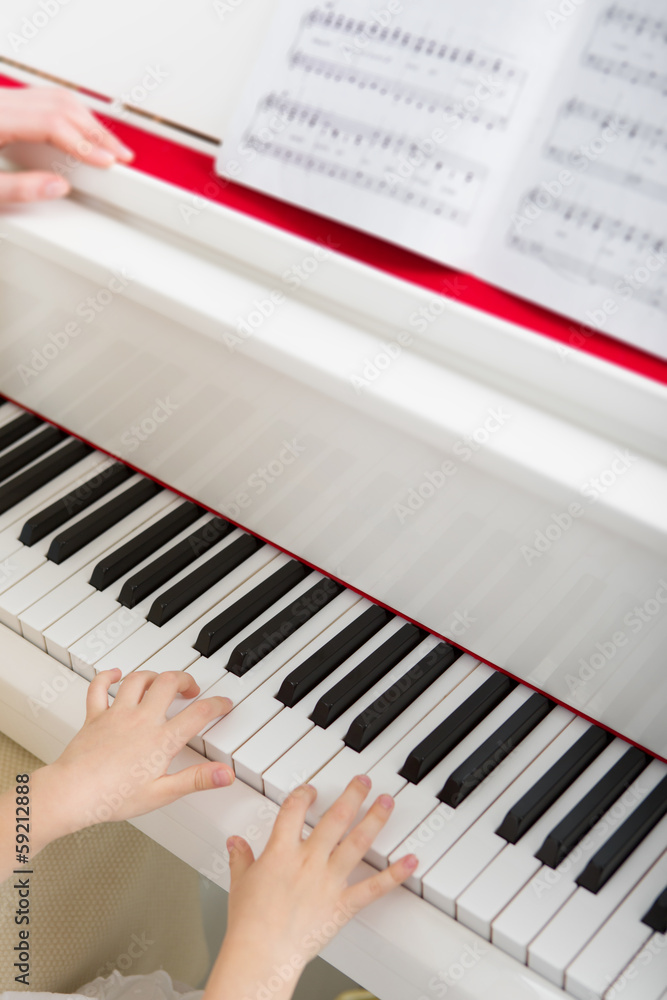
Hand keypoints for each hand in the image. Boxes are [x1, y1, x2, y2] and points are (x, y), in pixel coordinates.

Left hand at [0, 85, 133, 203]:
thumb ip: (20, 188)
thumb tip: (58, 186)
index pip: (53, 123)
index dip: (84, 144)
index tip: (107, 161)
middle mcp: (2, 102)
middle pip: (61, 106)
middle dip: (96, 133)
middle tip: (121, 155)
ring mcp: (4, 98)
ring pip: (57, 98)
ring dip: (88, 121)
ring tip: (110, 145)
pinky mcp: (7, 103)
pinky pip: (47, 98)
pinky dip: (72, 114)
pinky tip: (85, 130)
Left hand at [30, 669, 234, 845]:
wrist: (72, 794)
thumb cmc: (113, 797)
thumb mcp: (162, 793)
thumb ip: (197, 779)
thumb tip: (225, 774)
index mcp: (161, 740)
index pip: (198, 713)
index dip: (217, 705)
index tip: (224, 703)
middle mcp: (141, 720)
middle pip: (168, 683)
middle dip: (185, 679)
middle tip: (191, 688)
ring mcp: (117, 715)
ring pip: (138, 679)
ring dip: (154, 675)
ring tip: (161, 681)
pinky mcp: (95, 716)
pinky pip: (99, 687)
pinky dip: (107, 677)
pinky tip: (114, 674)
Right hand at [205, 777, 416, 999]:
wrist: (261, 954)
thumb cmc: (249, 922)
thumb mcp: (240, 883)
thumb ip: (241, 858)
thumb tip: (235, 843)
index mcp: (281, 851)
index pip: (294, 809)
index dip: (304, 794)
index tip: (311, 789)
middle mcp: (309, 860)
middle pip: (335, 817)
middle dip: (352, 795)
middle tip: (363, 780)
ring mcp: (328, 881)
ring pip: (357, 842)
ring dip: (375, 819)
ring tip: (386, 802)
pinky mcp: (342, 904)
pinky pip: (373, 887)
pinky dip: (394, 874)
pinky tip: (410, 860)